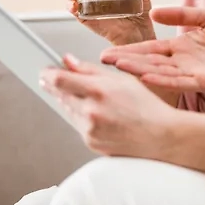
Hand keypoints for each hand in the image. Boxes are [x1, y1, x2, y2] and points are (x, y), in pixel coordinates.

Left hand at [40, 54, 179, 157]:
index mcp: (98, 91)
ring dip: (73, 103)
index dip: (47, 74)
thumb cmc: (146, 107)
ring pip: (68, 110)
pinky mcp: (90, 142)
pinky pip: (77, 125)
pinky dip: (83, 118)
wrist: (160, 136)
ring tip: (97, 101)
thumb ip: (90, 69)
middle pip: (59, 95)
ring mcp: (89, 130)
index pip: (58, 80)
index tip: (44, 71)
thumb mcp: (121, 80)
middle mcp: (90, 112)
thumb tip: (68, 61)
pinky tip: (102, 115)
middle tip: (63, 82)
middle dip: (59, 87)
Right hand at [100, 6, 204, 91]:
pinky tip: (146, 77)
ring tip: (118, 67)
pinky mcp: (204, 82)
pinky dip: (162, 80)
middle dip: (126, 61)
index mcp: (180, 46)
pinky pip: (179, 82)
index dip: (129, 51)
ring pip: (159, 73)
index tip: (106, 52)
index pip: (149, 49)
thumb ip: (181, 14)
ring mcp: (191, 74)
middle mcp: (182, 62)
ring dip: (139, 70)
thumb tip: (154, 9)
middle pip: (148, 62)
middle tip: (101, 61)